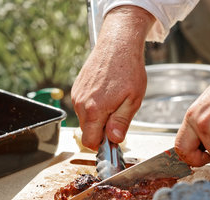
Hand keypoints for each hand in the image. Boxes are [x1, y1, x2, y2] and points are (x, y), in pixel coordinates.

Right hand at [71, 6, 154, 149]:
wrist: (118, 44)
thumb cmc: (128, 69)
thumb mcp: (133, 101)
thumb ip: (121, 123)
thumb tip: (114, 140)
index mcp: (94, 110)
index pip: (90, 142)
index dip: (102, 145)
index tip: (114, 139)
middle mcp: (81, 104)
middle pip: (87, 131)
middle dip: (101, 130)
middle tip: (118, 116)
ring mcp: (77, 95)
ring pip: (85, 119)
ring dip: (98, 118)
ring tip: (114, 102)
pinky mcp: (76, 88)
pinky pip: (83, 107)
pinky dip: (93, 107)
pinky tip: (106, 94)